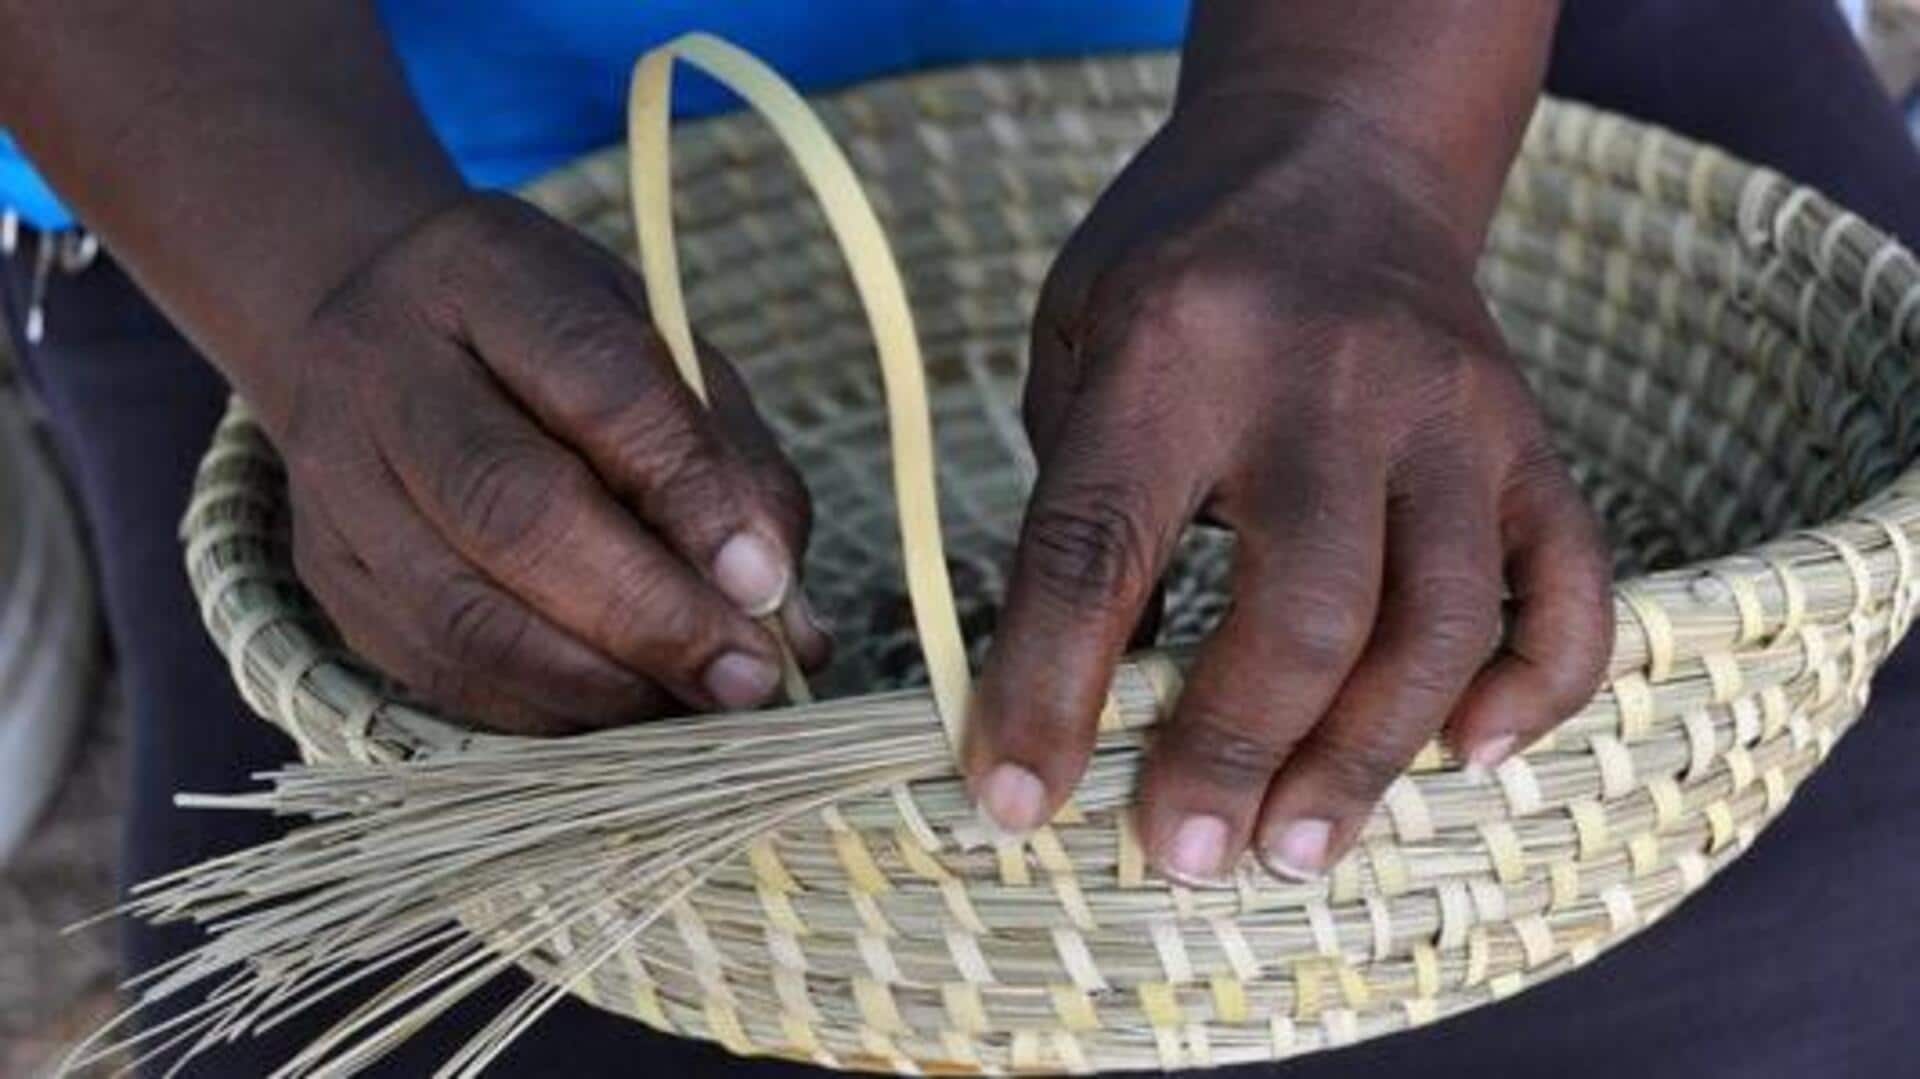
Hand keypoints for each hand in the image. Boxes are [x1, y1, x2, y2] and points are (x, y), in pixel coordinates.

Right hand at [260, 193, 828, 733]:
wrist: (372, 323)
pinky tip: (626, 711)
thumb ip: (730, 465)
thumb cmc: (552, 340)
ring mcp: (337, 484)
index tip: (767, 585)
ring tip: (700, 705)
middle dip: (649, 616)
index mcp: (485, 278)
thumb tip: (792, 621)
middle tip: (750, 677)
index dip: (688, 496)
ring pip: (466, 615)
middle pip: (514, 513)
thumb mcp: (657, 345)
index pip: (597, 389)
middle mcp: (384, 375)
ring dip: (601, 684)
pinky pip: (442, 670)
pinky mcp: (329, 578)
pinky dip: (548, 710)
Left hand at [966, 99, 1611, 881]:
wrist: (1336, 155)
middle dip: (1236, 754)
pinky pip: (1567, 588)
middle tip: (1186, 854)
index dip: (1047, 689)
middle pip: (1304, 609)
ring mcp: (1450, 413)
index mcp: (1175, 351)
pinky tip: (1472, 753)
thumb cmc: (1177, 271)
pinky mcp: (1530, 441)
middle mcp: (1326, 382)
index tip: (1012, 800)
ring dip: (1366, 758)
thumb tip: (1084, 705)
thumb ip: (1080, 506)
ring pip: (1437, 622)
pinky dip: (1535, 688)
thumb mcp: (1077, 347)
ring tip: (1296, 849)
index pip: (1098, 546)